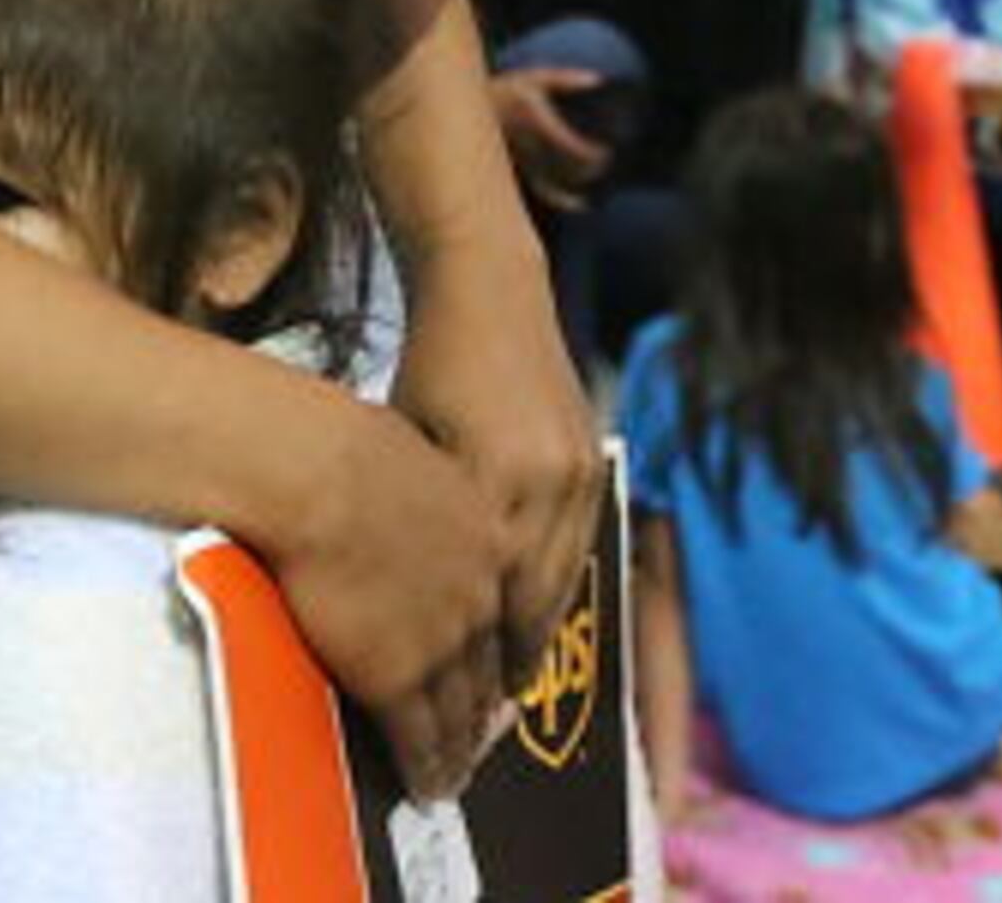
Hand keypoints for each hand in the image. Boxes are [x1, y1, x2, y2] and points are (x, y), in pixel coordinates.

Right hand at [265, 397, 510, 802]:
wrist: (321, 473)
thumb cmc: (349, 446)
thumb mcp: (418, 460)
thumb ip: (425, 493)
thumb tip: (399, 492)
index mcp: (487, 540)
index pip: (503, 613)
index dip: (500, 651)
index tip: (498, 675)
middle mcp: (478, 597)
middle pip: (488, 669)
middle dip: (485, 710)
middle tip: (481, 738)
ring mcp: (441, 641)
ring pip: (460, 711)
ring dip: (460, 749)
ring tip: (456, 776)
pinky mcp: (396, 675)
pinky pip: (418, 737)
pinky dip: (427, 767)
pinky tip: (428, 785)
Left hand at [395, 251, 603, 692]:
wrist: (494, 292)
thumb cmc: (431, 362)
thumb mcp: (408, 438)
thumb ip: (424, 515)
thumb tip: (415, 592)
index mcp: (497, 475)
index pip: (495, 590)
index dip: (482, 650)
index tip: (465, 694)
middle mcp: (549, 477)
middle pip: (537, 593)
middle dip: (518, 657)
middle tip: (494, 710)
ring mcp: (579, 467)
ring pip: (565, 572)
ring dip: (544, 627)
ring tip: (518, 675)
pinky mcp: (593, 455)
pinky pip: (581, 539)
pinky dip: (561, 581)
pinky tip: (540, 609)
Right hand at [487, 69, 613, 213]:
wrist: (469, 110)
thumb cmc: (507, 90)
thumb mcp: (535, 77)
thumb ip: (566, 79)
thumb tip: (599, 80)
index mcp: (536, 120)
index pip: (569, 145)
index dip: (591, 154)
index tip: (606, 152)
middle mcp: (530, 144)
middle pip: (566, 166)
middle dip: (590, 168)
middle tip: (606, 162)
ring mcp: (524, 160)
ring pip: (557, 180)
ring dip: (580, 182)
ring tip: (597, 175)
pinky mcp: (520, 170)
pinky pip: (542, 190)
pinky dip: (562, 199)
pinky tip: (581, 205)